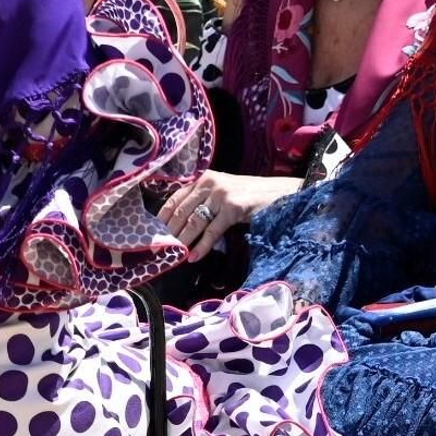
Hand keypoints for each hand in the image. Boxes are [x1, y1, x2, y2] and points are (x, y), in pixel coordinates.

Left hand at [157, 171, 300, 261]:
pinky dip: (201, 246)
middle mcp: (210, 183)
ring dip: (182, 241)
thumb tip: (181, 227)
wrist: (281, 193)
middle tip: (161, 249)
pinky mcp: (233, 207)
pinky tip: (194, 256)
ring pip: (194, 222)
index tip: (154, 233)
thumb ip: (205, 202)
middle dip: (170, 233)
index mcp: (205, 179)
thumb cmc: (251, 196)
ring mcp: (222, 195)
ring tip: (174, 255)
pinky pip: (212, 231)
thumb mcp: (224, 193)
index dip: (163, 218)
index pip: (175, 198)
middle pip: (181, 212)